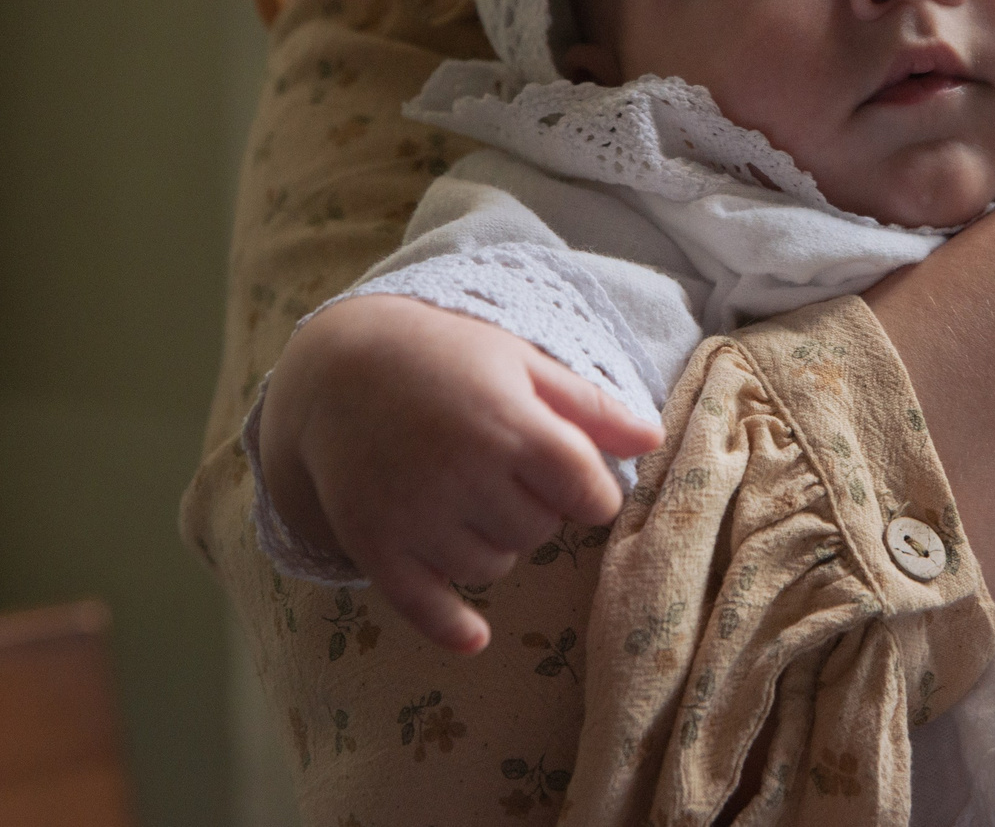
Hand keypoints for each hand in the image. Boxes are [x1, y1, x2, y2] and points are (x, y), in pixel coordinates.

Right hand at [256, 293, 661, 652]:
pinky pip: (424, 605)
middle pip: (540, 531)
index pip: (586, 491)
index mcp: (510, 425)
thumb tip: (655, 437)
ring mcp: (417, 514)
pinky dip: (453, 626)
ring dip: (495, 545)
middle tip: (505, 472)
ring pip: (492, 567)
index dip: (592, 492)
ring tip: (469, 500)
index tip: (577, 481)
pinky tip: (475, 637)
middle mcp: (465, 474)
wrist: (338, 368)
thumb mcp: (520, 363)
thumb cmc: (443, 357)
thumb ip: (588, 405)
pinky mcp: (375, 543)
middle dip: (537, 509)